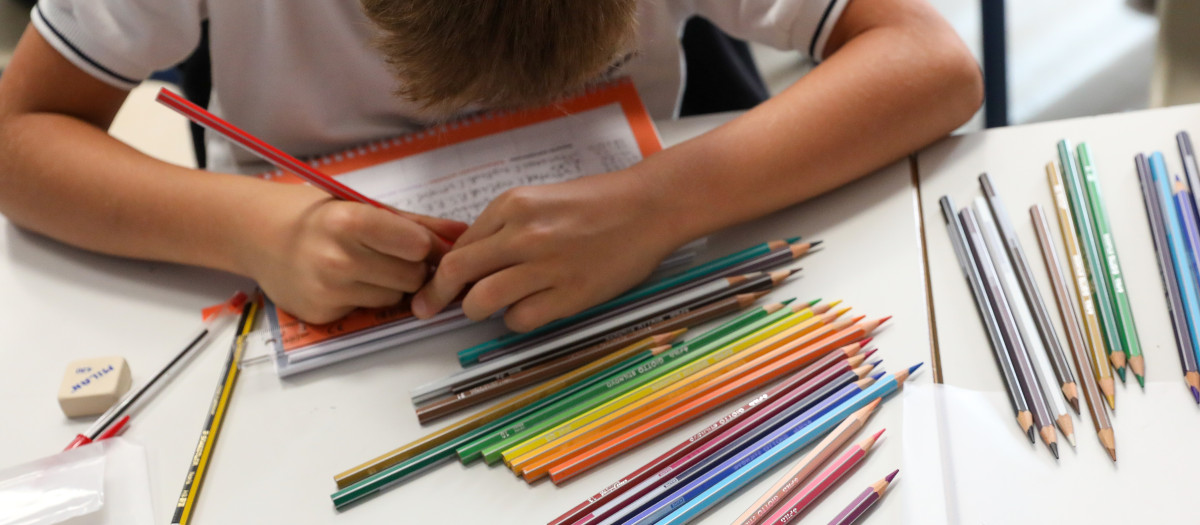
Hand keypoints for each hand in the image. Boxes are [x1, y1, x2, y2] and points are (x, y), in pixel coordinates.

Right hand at [236, 183, 467, 323]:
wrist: (260, 236)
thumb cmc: (321, 217)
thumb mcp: (366, 208)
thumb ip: (418, 223)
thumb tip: (464, 233)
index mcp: (350, 221)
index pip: (417, 245)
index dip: (425, 246)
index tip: (417, 244)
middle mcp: (337, 258)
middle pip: (412, 276)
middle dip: (411, 268)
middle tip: (390, 255)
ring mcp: (328, 289)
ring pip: (395, 297)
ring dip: (391, 285)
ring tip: (365, 266)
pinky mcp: (322, 313)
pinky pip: (369, 310)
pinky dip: (366, 298)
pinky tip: (344, 281)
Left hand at [411, 169, 685, 331]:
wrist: (649, 207)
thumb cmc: (597, 202)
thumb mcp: (540, 199)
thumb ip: (504, 226)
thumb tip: (468, 260)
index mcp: (512, 205)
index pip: (458, 245)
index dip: (441, 269)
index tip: (434, 284)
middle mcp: (523, 234)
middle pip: (456, 272)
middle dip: (435, 296)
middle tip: (427, 309)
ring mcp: (546, 266)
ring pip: (482, 301)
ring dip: (476, 310)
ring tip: (486, 309)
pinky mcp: (569, 293)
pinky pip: (521, 318)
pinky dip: (516, 319)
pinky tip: (529, 308)